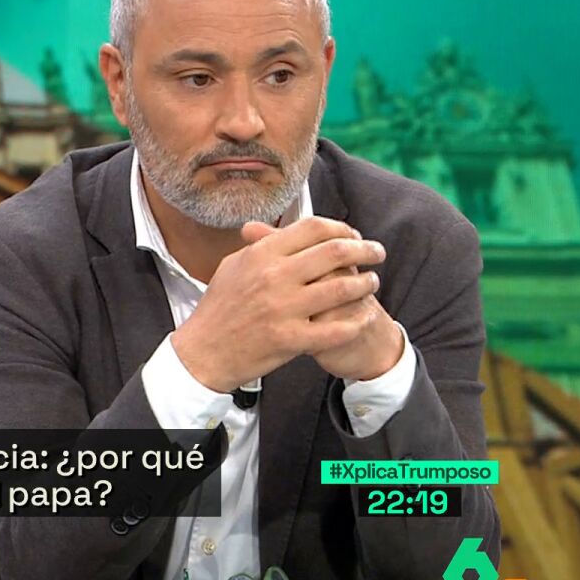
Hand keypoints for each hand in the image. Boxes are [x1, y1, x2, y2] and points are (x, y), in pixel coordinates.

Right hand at [170, 216, 387, 391]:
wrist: (203, 351)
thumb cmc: (218, 309)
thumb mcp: (232, 267)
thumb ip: (261, 246)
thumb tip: (283, 230)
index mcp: (261, 255)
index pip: (313, 228)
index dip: (341, 228)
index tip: (353, 235)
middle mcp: (274, 277)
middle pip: (335, 252)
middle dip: (366, 249)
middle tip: (377, 252)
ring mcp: (283, 308)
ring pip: (343, 288)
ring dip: (366, 282)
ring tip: (372, 282)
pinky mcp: (291, 339)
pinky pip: (337, 328)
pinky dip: (357, 321)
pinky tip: (364, 316)